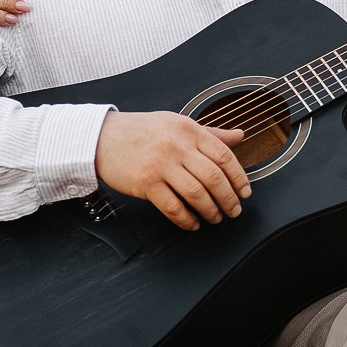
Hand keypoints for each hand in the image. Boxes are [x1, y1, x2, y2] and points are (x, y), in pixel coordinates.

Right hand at [94, 111, 250, 230]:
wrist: (102, 137)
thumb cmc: (140, 130)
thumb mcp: (177, 123)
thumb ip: (210, 133)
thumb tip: (238, 136)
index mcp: (188, 130)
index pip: (224, 155)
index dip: (239, 177)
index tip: (245, 191)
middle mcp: (177, 146)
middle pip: (213, 177)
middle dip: (228, 198)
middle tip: (234, 210)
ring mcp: (161, 165)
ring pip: (196, 194)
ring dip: (210, 211)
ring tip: (216, 218)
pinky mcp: (146, 183)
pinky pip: (173, 207)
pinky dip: (187, 219)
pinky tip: (193, 223)